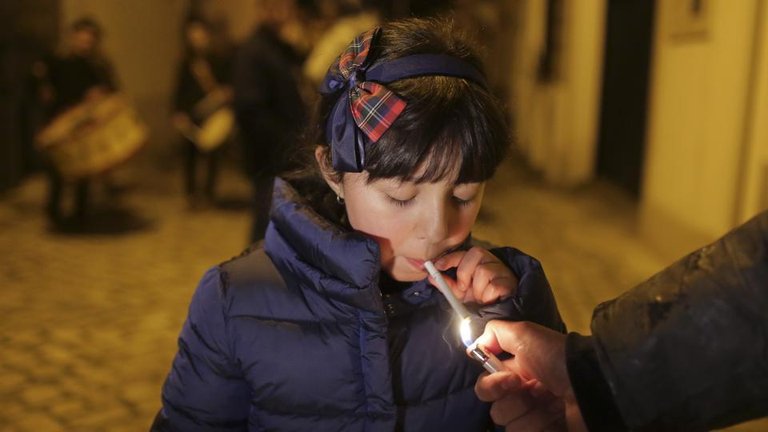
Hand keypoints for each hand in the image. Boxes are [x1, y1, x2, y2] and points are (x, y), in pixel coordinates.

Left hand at [431, 247, 516, 303]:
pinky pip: (493, 286)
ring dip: (477, 289)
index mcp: (479, 261)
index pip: (465, 252)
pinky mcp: (509, 283)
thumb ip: (446, 284)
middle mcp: (491, 262)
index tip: (437, 266)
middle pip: (476, 254)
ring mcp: (502, 271)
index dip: (450, 258)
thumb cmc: (479, 299)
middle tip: (463, 287)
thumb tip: (431, 276)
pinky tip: (489, 300)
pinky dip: (487, 296)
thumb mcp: (460, 292)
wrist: (498, 314)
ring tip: (480, 297)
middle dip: (464, 272)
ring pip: (483, 271)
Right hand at [473, 321, 587, 431]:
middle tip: (530, 389)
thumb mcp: (524, 333)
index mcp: (518, 373)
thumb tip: (474, 347)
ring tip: (550, 403)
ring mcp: (536, 419)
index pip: (487, 387)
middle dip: (511, 400)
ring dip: (528, 414)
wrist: (591, 383)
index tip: (510, 378)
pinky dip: (538, 426)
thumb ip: (495, 334)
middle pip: (496, 409)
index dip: (491, 385)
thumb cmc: (556, 358)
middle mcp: (525, 397)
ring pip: (509, 424)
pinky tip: (554, 417)